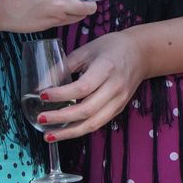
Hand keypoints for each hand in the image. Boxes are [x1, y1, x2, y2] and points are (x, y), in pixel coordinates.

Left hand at [32, 29, 146, 140]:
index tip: (42, 94)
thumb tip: (43, 83)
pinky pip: (97, 124)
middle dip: (61, 118)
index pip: (82, 87)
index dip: (61, 94)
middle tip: (41, 118)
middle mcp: (115, 88)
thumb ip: (65, 65)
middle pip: (86, 110)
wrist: (141, 54)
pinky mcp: (118, 110)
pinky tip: (63, 132)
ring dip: (68, 132)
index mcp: (106, 68)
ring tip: (48, 135)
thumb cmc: (112, 47)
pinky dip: (79, 130)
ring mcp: (118, 102)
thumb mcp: (87, 49)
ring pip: (92, 124)